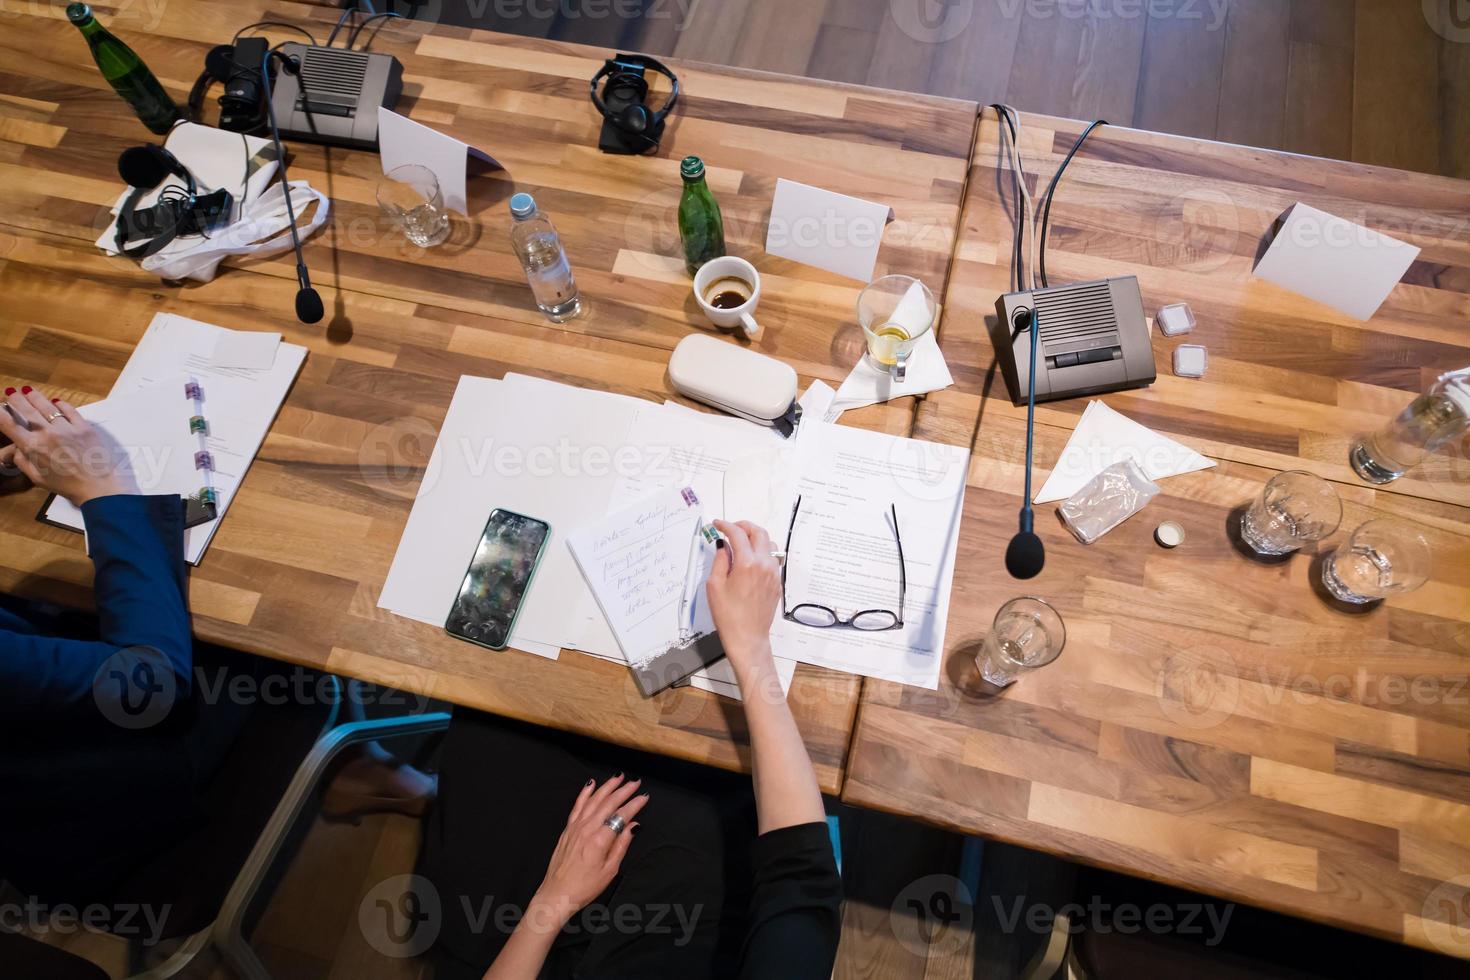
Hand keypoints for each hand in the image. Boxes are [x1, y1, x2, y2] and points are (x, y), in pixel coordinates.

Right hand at [0, 386, 136, 506]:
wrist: (96, 485)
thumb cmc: (65, 485)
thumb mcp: (36, 477)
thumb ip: (23, 460)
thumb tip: (17, 447)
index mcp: (33, 447)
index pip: (10, 425)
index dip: (0, 414)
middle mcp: (47, 434)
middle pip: (28, 411)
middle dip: (17, 399)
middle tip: (11, 393)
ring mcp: (67, 428)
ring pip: (47, 407)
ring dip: (35, 397)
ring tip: (28, 390)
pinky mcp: (83, 427)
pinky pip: (70, 410)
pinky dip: (61, 404)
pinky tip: (56, 401)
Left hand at [530, 775, 648, 928]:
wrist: (557, 893)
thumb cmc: (585, 886)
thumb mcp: (610, 870)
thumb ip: (622, 845)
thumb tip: (633, 826)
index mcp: (600, 840)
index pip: (621, 815)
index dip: (634, 805)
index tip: (644, 797)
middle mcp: (587, 828)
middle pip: (608, 803)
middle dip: (623, 790)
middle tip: (636, 782)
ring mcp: (575, 826)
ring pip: (593, 800)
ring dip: (607, 787)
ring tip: (618, 777)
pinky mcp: (567, 829)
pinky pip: (577, 805)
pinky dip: (585, 793)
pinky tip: (591, 784)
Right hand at [706, 520, 781, 676]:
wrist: (747, 637)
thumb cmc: (728, 615)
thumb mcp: (714, 585)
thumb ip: (720, 560)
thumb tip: (723, 545)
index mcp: (747, 564)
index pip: (737, 534)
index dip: (725, 525)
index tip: (717, 524)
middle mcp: (764, 565)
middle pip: (759, 532)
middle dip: (744, 526)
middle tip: (731, 528)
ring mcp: (774, 573)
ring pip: (770, 544)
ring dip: (756, 538)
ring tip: (741, 543)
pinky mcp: (777, 582)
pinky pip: (772, 559)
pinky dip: (762, 552)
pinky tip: (750, 560)